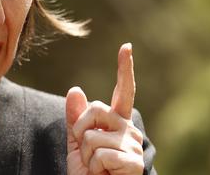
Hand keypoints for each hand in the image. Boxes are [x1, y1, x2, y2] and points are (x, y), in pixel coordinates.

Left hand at [65, 43, 143, 174]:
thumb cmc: (90, 173)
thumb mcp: (76, 144)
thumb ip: (75, 119)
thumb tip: (75, 90)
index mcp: (116, 122)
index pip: (122, 92)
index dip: (124, 69)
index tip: (126, 47)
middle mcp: (128, 129)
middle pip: (95, 110)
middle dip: (80, 131)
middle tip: (88, 153)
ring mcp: (133, 145)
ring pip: (93, 137)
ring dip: (87, 156)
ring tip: (98, 168)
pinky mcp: (134, 162)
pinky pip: (101, 155)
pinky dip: (95, 168)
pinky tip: (105, 174)